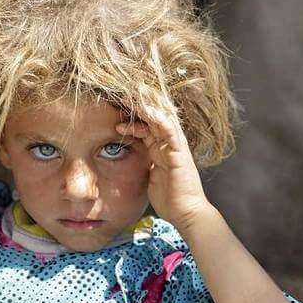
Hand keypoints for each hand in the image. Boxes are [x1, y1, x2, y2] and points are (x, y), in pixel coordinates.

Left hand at [116, 103, 210, 231]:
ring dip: (146, 103)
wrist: (186, 214)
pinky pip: (168, 130)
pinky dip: (157, 118)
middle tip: (123, 88)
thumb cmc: (170, 199)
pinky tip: (145, 109)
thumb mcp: (150, 175)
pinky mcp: (179, 152)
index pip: (146, 123)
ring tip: (131, 92)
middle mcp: (169, 143)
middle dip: (139, 101)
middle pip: (154, 115)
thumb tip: (128, 158)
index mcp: (161, 147)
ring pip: (161, 116)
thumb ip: (144, 162)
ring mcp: (175, 146)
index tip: (117, 102)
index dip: (133, 112)